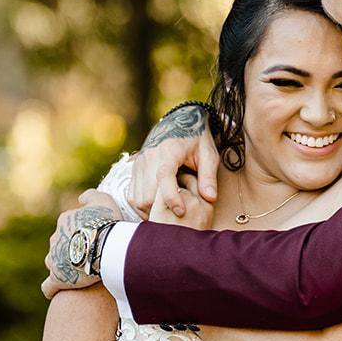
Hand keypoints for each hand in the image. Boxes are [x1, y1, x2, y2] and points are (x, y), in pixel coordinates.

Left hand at [41, 193, 119, 298]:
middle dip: (70, 249)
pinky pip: (49, 287)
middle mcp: (55, 239)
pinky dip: (52, 289)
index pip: (68, 225)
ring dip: (61, 267)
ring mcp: (54, 260)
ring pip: (53, 263)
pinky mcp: (57, 279)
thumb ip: (91, 196)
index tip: (93, 238)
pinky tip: (58, 291)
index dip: (80, 232)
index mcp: (65, 221)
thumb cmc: (106, 224)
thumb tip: (82, 197)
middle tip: (89, 255)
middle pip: (59, 244)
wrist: (104, 246)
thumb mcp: (103, 201)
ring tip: (77, 273)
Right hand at [129, 104, 219, 218]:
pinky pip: (132, 196)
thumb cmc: (197, 139)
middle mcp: (149, 156)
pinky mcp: (134, 169)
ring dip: (151, 212)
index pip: (164, 177)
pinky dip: (142, 207)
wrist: (179, 121)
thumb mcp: (208, 154)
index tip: (182, 212)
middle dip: (162, 210)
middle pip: (147, 193)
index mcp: (168, 150)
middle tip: (179, 219)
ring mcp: (139, 163)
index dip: (171, 197)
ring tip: (169, 215)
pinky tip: (158, 209)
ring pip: (137, 198)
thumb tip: (209, 198)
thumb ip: (209, 176)